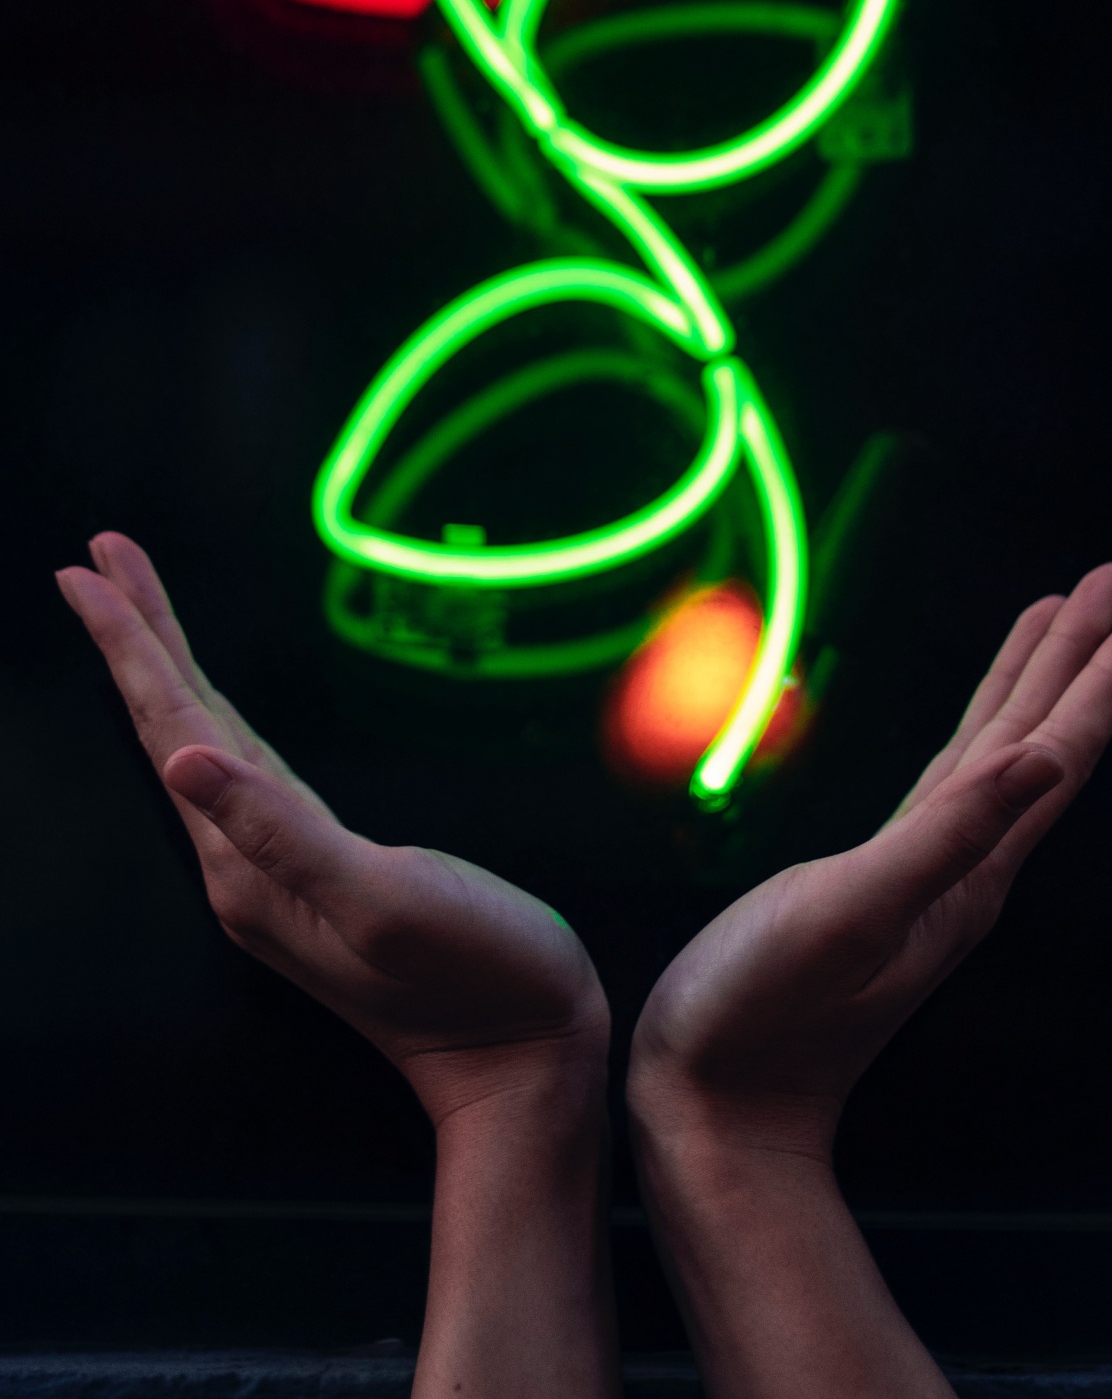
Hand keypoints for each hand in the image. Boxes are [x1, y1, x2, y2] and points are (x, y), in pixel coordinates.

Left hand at [57, 534, 607, 1129]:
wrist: (524, 1056)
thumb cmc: (477, 976)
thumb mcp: (381, 900)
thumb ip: (281, 833)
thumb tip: (186, 763)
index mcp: (248, 866)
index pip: (172, 728)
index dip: (131, 646)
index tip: (87, 572)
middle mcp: (244, 866)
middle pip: (173, 724)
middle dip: (135, 636)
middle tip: (101, 556)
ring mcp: (277, 869)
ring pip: (202, 740)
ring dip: (166, 666)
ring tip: (136, 604)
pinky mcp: (317, 868)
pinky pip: (243, 768)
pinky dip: (212, 713)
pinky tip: (207, 705)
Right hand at [629, 561, 1111, 1159]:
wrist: (715, 1108)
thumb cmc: (762, 1016)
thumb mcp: (852, 915)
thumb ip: (947, 838)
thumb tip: (1043, 764)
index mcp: (968, 870)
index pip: (1055, 753)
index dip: (1097, 679)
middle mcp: (964, 868)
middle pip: (1040, 740)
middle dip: (1080, 660)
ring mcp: (926, 877)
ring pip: (999, 754)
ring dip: (1033, 684)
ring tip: (1061, 619)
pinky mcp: (879, 883)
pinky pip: (948, 783)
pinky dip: (974, 734)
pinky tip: (980, 727)